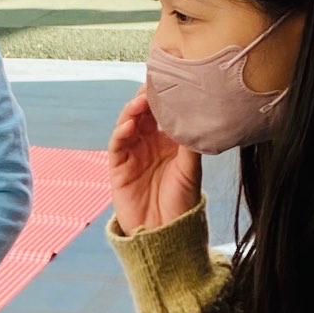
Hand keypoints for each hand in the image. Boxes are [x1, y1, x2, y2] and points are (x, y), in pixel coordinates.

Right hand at [108, 90, 202, 233]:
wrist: (165, 232)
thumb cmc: (182, 201)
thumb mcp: (191, 169)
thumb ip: (190, 142)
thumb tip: (197, 113)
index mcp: (168, 140)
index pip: (163, 112)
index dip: (163, 97)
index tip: (169, 80)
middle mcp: (149, 142)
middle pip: (144, 112)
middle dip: (146, 98)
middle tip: (153, 85)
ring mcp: (132, 152)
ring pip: (128, 123)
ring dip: (132, 111)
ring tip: (141, 102)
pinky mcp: (118, 165)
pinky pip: (117, 143)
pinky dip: (121, 131)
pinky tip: (130, 124)